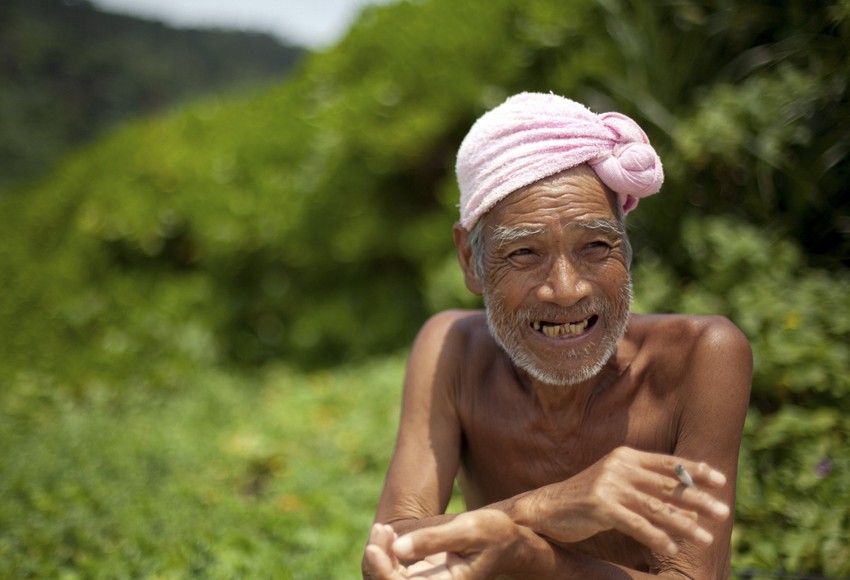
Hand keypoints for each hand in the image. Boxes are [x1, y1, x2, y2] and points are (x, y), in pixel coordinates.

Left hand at [363, 511, 531, 578]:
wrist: (505, 541)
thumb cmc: (492, 533)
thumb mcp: (468, 529)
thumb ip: (434, 539)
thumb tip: (398, 548)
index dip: (382, 571)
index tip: (375, 546)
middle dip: (376, 562)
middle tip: (380, 529)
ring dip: (378, 556)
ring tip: (382, 529)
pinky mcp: (420, 576)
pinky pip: (392, 571)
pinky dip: (384, 553)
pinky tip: (386, 532)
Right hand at [514, 447, 729, 556]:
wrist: (546, 508)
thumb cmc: (587, 501)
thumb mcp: (618, 489)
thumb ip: (648, 493)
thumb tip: (692, 511)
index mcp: (625, 457)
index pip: (667, 462)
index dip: (695, 470)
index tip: (721, 480)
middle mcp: (618, 466)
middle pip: (666, 485)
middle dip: (698, 499)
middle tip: (724, 512)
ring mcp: (608, 485)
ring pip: (655, 507)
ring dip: (684, 524)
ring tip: (705, 538)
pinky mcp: (599, 505)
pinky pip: (636, 524)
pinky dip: (656, 537)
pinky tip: (671, 548)